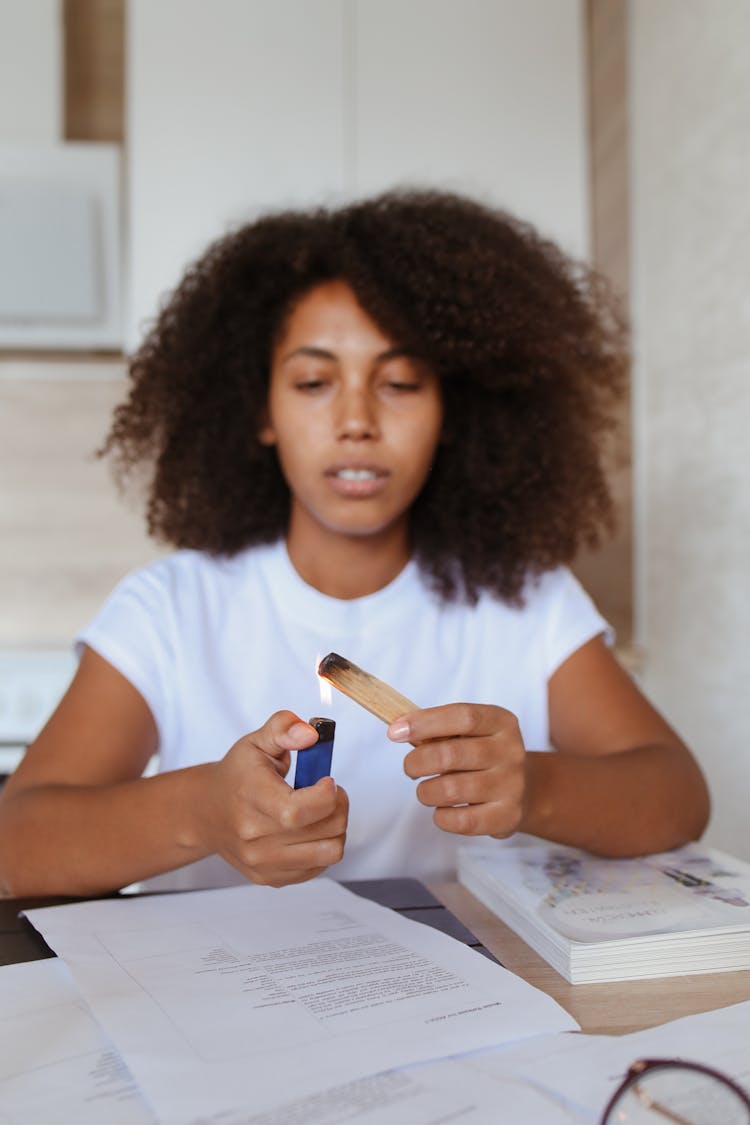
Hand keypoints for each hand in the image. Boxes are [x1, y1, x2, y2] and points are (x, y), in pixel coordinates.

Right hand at [196, 710, 347, 885]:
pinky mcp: (270, 878)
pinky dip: (323, 846)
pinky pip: (319, 867)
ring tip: (321, 812)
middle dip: (339, 805)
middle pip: (326, 830)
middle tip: (328, 792)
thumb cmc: (237, 775)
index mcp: (252, 798)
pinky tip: (309, 829)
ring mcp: (262, 862)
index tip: (327, 780)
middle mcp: (254, 837)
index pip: (300, 811)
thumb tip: (309, 734)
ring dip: (336, 828)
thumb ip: (284, 728)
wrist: (207, 812)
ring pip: (330, 852)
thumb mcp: (257, 742)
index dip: (328, 794)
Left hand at [388, 704, 527, 838]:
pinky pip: (461, 820)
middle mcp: (511, 752)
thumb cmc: (481, 756)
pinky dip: (441, 816)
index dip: (425, 722)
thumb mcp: (468, 734)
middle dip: (417, 762)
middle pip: (451, 754)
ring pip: (451, 790)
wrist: (523, 791)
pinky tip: (442, 809)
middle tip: (410, 767)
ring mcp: (512, 785)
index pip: (463, 716)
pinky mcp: (507, 816)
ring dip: (426, 792)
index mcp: (501, 722)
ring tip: (426, 790)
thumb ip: (437, 730)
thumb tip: (398, 729)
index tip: (395, 732)